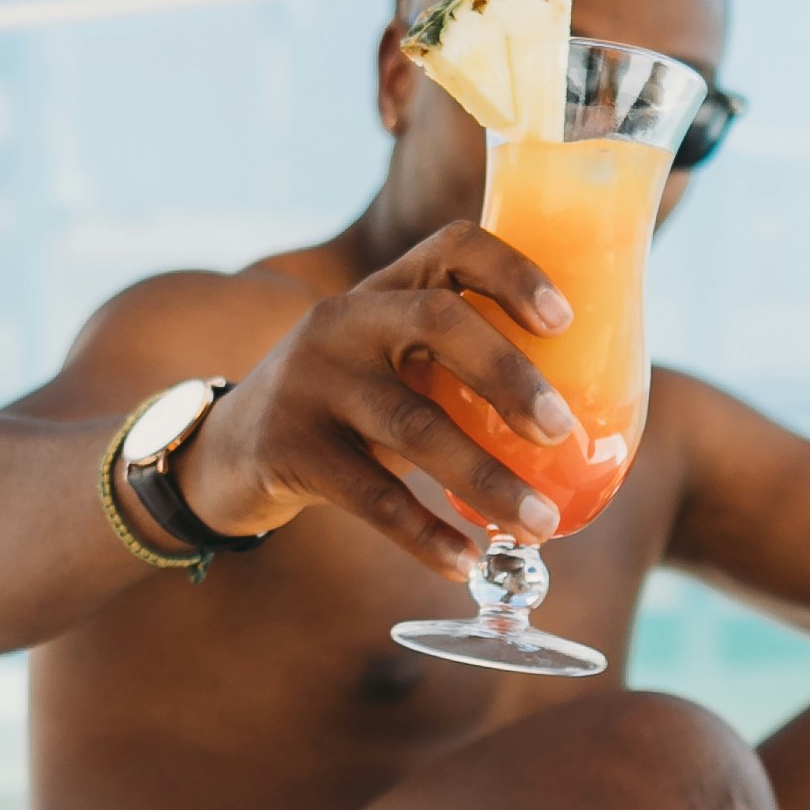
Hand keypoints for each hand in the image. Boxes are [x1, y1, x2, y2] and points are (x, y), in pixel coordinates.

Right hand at [168, 224, 577, 580]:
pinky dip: (426, 535)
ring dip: (485, 479)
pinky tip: (465, 563)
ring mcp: (311, 380)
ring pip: (412, 424)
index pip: (453, 246)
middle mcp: (345, 321)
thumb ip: (457, 369)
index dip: (514, 273)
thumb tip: (583, 425)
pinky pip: (371, 496)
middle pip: (437, 321)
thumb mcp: (390, 367)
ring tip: (540, 524)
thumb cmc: (345, 410)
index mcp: (385, 290)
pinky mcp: (287, 446)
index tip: (566, 321)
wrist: (226, 454)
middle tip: (562, 431)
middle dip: (509, 374)